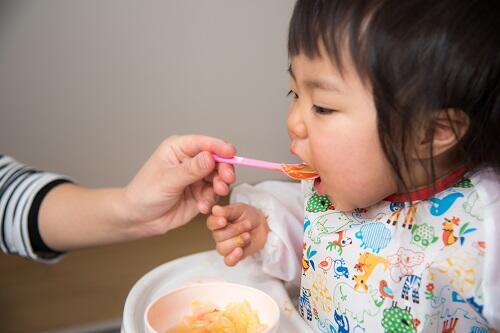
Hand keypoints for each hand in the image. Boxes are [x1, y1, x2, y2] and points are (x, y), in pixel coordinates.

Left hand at [120, 135, 235, 236]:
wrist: (139, 219)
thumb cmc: (145, 193)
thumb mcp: (168, 180)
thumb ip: (191, 170)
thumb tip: (210, 157)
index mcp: (179, 148)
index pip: (204, 143)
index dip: (219, 147)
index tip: (231, 153)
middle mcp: (190, 160)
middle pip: (217, 160)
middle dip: (224, 170)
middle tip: (226, 180)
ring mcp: (196, 177)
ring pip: (219, 177)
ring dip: (219, 186)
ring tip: (215, 194)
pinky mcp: (200, 193)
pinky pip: (214, 194)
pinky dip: (211, 200)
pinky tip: (202, 207)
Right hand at [207, 203, 268, 265]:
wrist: (263, 226)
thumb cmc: (249, 216)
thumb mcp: (240, 209)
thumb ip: (227, 211)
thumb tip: (215, 209)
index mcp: (218, 221)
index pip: (211, 223)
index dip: (216, 223)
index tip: (224, 221)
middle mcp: (219, 235)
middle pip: (218, 237)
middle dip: (235, 230)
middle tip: (247, 224)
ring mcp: (226, 246)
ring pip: (222, 249)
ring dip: (237, 242)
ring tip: (248, 235)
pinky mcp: (234, 256)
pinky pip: (228, 261)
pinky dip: (233, 257)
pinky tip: (240, 250)